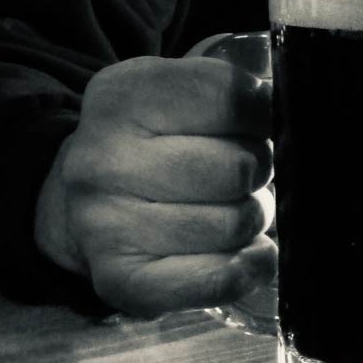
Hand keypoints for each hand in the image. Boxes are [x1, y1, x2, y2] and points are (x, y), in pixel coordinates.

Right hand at [35, 56, 276, 315]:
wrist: (84, 207)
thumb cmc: (152, 144)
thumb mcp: (180, 92)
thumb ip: (234, 82)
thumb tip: (279, 88)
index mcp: (122, 95)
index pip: (232, 97)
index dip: (264, 114)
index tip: (258, 123)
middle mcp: (103, 159)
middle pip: (240, 167)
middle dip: (257, 172)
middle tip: (242, 174)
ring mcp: (105, 224)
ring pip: (235, 225)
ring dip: (250, 220)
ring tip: (227, 210)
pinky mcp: (121, 281)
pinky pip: (218, 280)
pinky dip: (248, 268)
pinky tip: (245, 254)